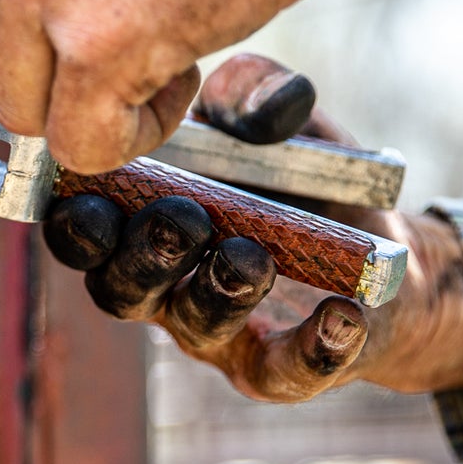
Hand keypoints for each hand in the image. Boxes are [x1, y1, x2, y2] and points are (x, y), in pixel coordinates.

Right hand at [42, 54, 462, 400]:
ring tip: (252, 259)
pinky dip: (314, 347)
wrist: (385, 250)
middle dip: (144, 256)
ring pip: (196, 326)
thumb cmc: (301, 182)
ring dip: (218, 292)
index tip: (93, 199)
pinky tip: (341, 316)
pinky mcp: (282, 368)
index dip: (77, 224)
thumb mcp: (280, 123)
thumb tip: (237, 98)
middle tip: (184, 220)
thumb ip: (251, 91)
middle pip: (122, 289)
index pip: (84, 233)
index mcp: (140, 225)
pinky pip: (288, 371)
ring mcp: (219, 334)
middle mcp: (164, 288)